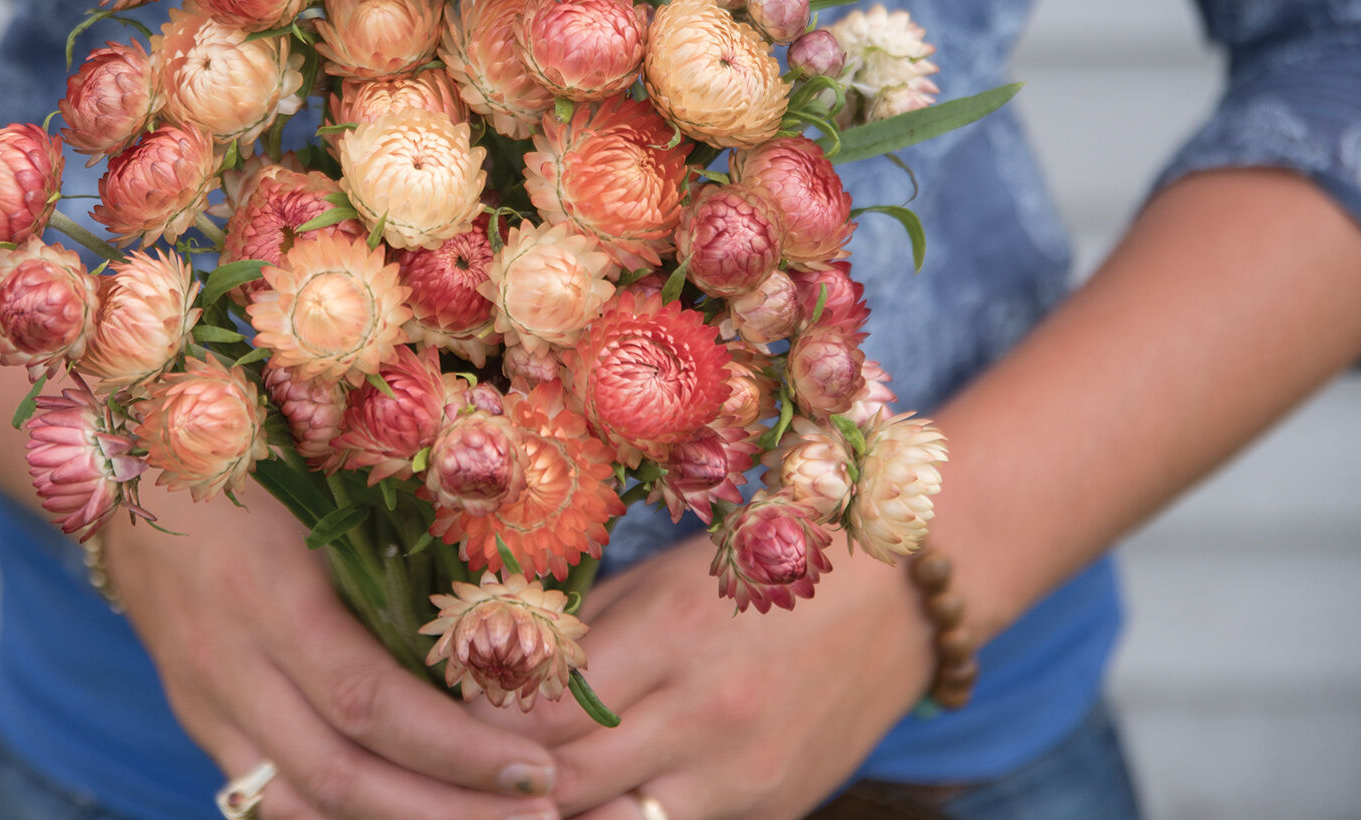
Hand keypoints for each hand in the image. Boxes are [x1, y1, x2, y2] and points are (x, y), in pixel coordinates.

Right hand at [105, 487, 561, 819]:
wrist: (128, 462)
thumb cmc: (252, 455)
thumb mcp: (325, 491)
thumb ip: (398, 557)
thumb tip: (507, 619)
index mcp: (268, 596)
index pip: (369, 703)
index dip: (456, 750)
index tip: (537, 769)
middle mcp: (228, 664)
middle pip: (339, 776)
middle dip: (446, 810)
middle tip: (540, 816)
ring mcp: (204, 703)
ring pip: (298, 807)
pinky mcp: (198, 719)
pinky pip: (267, 798)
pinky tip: (410, 816)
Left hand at [476, 535, 931, 818]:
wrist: (903, 597)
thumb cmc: (767, 564)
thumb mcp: (667, 574)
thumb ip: (586, 627)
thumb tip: (496, 667)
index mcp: (673, 639)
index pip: (543, 713)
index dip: (483, 720)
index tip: (457, 708)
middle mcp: (708, 719)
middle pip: (566, 784)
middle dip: (510, 778)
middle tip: (471, 762)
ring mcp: (744, 779)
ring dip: (567, 809)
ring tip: (536, 784)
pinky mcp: (771, 813)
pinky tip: (607, 796)